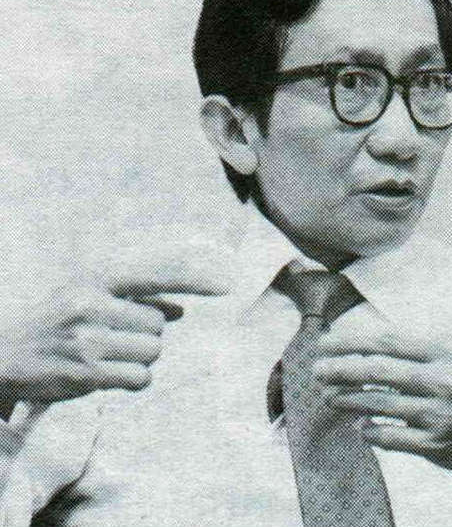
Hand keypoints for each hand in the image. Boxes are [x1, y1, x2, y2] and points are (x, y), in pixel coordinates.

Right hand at [0, 227, 228, 418]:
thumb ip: (136, 298)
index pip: (155, 275)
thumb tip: (180, 309)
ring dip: (140, 356)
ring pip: (153, 351)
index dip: (194, 279)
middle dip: (146, 333)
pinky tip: (107, 373)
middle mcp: (93, 305)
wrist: (3, 353)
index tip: (226, 284)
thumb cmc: (56, 320)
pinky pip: (141, 378)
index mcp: (95, 279)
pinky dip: (132, 379)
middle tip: (115, 336)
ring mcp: (90, 341)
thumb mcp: (89, 295)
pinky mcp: (88, 374)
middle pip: (159, 324)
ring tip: (107, 353)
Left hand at [313, 323, 451, 494]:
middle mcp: (443, 379)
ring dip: (346, 399)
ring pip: (377, 404)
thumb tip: (364, 343)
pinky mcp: (434, 444)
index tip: (325, 343)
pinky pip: (388, 436)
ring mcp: (438, 414)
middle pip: (377, 371)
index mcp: (446, 350)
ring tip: (329, 396)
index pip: (386, 341)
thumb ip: (415, 348)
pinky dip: (369, 430)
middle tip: (317, 370)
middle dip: (340, 369)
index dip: (350, 342)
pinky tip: (360, 424)